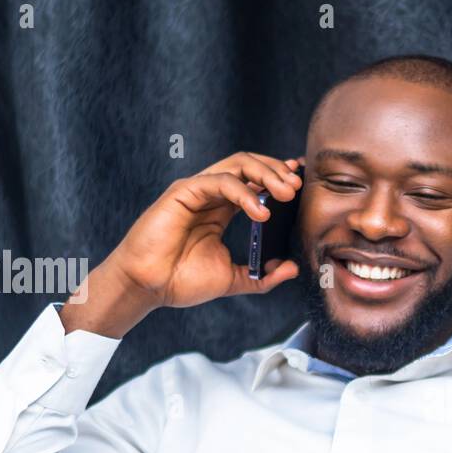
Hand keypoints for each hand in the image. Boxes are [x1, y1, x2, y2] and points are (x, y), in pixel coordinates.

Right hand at [108, 151, 306, 309]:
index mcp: (222, 209)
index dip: (278, 177)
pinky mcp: (183, 191)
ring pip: (237, 165)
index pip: (255, 182)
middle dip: (277, 172)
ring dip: (266, 175)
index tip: (301, 184)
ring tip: (286, 194)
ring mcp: (197, 190)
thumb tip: (291, 268)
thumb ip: (263, 276)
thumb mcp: (233, 279)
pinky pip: (219, 181)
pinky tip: (260, 212)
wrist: (149, 287)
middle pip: (249, 166)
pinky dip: (244, 193)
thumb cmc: (182, 281)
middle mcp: (211, 194)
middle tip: (297, 188)